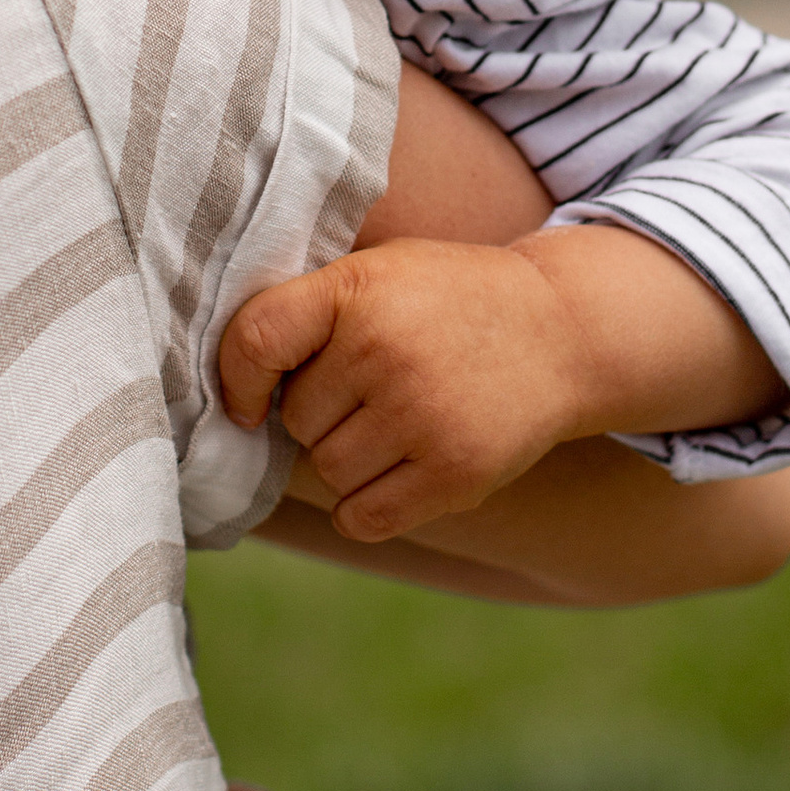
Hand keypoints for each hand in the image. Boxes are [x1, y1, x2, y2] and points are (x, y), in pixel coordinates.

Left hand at [220, 237, 594, 541]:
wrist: (563, 330)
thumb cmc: (447, 302)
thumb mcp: (380, 273)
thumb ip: (309, 312)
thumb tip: (226, 395)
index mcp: (359, 290)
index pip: (255, 342)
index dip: (237, 381)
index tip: (250, 400)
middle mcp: (386, 352)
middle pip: (296, 421)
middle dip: (321, 413)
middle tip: (370, 388)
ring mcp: (423, 417)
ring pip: (328, 471)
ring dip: (347, 459)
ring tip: (393, 422)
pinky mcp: (455, 474)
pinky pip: (362, 518)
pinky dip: (365, 506)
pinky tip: (394, 471)